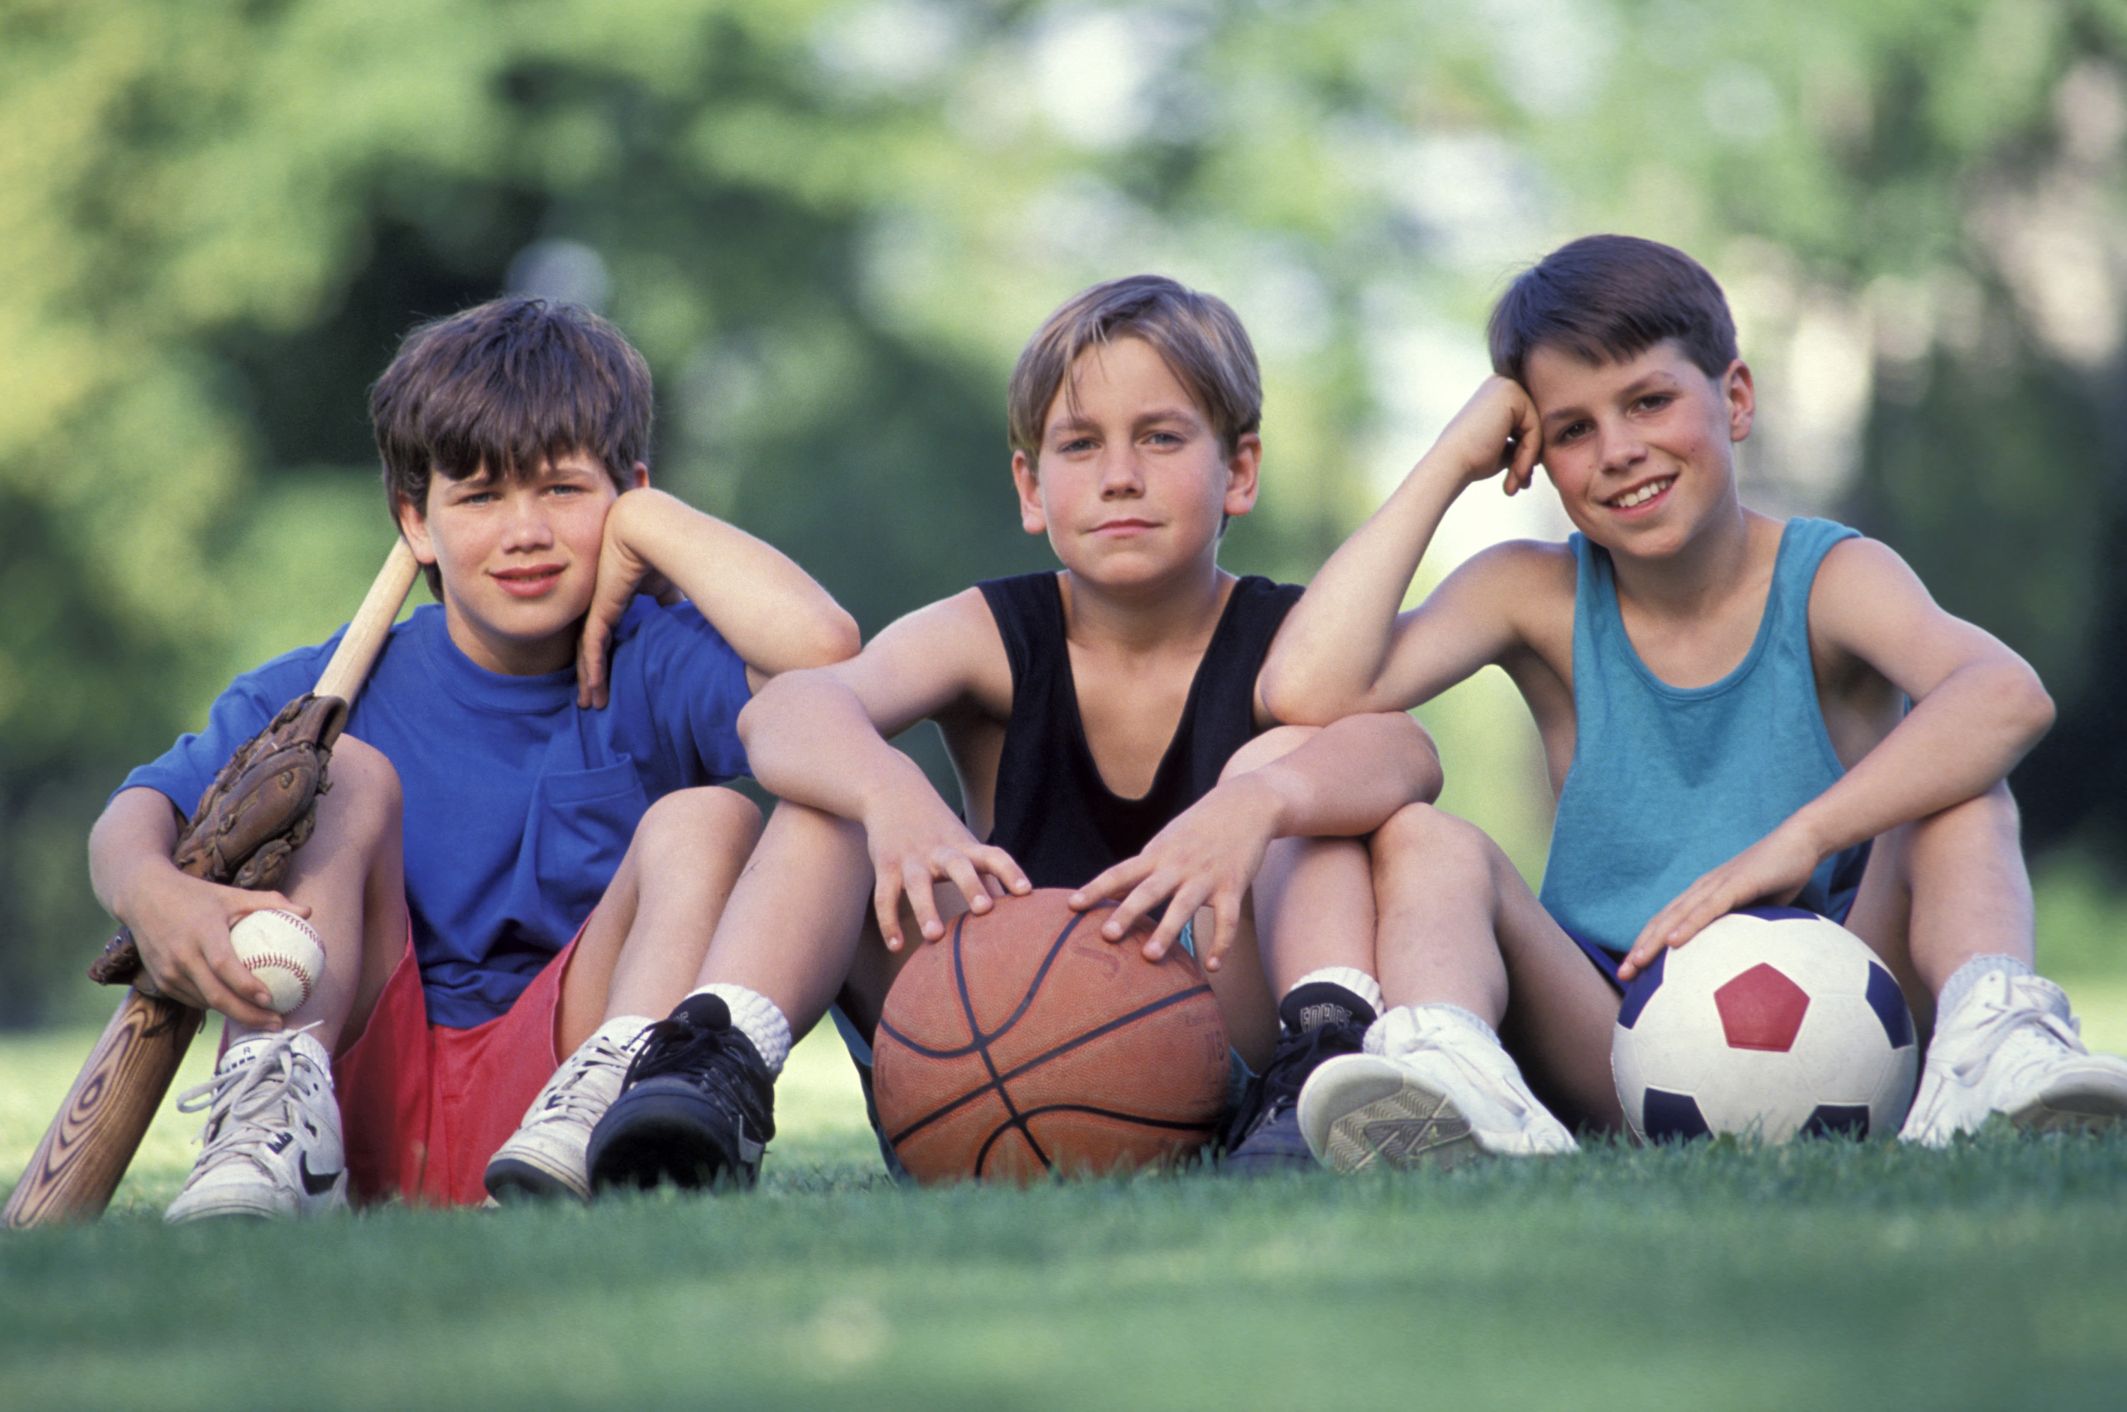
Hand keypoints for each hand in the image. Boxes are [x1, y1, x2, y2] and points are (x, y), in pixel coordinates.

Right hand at [123, 871, 308, 1027]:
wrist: (143, 897)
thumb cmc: (196, 895)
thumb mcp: (231, 894)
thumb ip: (270, 902)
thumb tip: (309, 911)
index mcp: (201, 932)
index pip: (224, 965)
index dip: (246, 985)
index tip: (271, 999)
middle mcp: (181, 955)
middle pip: (215, 995)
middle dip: (247, 1015)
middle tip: (277, 1023)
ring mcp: (168, 971)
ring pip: (206, 1002)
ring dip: (234, 1015)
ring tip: (265, 1019)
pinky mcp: (160, 981)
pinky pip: (194, 1000)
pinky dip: (216, 1005)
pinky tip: (238, 1007)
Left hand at [576, 490, 673, 708]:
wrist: (649, 528)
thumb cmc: (662, 548)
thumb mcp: (665, 584)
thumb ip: (667, 602)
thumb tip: (681, 617)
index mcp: (614, 596)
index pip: (606, 633)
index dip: (606, 656)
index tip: (608, 678)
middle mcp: (600, 603)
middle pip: (591, 645)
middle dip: (590, 675)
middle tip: (590, 700)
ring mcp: (596, 607)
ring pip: (587, 652)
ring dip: (589, 680)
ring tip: (590, 703)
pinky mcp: (598, 611)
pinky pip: (591, 648)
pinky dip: (593, 670)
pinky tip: (593, 690)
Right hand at [865, 791, 1030, 951]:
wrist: (892, 791)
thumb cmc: (937, 830)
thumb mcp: (963, 845)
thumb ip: (987, 877)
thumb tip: (1016, 911)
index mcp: (965, 847)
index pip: (993, 856)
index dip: (1011, 872)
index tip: (1027, 892)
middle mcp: (940, 851)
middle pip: (958, 866)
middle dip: (971, 886)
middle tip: (984, 909)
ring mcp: (911, 858)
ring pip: (917, 884)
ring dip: (926, 909)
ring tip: (935, 937)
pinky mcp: (886, 865)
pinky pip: (885, 896)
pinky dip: (889, 921)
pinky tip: (896, 946)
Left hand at [1067, 776, 1278, 971]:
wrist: (1246, 804)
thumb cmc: (1199, 827)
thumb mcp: (1167, 840)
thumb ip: (1143, 866)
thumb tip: (1110, 893)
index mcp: (1157, 854)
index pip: (1119, 873)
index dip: (1095, 889)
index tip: (1072, 906)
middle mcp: (1178, 865)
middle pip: (1147, 891)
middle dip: (1126, 913)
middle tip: (1107, 936)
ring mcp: (1206, 876)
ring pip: (1183, 906)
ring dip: (1166, 932)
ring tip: (1150, 957)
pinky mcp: (1233, 886)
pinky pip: (1227, 920)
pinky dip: (1222, 944)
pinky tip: (1213, 966)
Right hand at [1431, 376, 1543, 496]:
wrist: (1451, 463)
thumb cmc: (1472, 460)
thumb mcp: (1503, 448)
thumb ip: (1521, 440)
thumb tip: (1542, 450)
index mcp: (1498, 394)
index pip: (1527, 424)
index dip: (1526, 453)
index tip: (1519, 478)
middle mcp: (1502, 384)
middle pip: (1533, 424)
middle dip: (1528, 457)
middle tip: (1520, 484)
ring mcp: (1507, 386)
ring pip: (1536, 428)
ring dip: (1528, 460)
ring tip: (1516, 482)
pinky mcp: (1512, 394)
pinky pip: (1535, 428)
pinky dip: (1529, 454)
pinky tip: (1516, 472)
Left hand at [1618, 826, 1823, 981]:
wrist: (1801, 842)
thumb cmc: (1780, 878)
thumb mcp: (1759, 914)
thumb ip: (1744, 933)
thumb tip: (1743, 965)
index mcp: (1702, 897)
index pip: (1666, 925)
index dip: (1647, 947)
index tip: (1632, 973)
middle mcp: (1701, 890)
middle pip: (1662, 922)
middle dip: (1640, 949)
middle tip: (1622, 975)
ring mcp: (1716, 885)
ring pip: (1677, 917)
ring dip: (1654, 941)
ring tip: (1636, 963)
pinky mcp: (1735, 883)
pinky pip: (1707, 909)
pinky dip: (1687, 925)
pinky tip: (1673, 942)